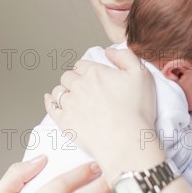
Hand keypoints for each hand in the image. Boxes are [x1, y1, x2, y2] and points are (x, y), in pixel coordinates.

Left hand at [45, 47, 156, 165]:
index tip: (92, 77)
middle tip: (84, 89)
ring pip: (58, 91)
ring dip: (64, 91)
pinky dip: (50, 102)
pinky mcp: (64, 121)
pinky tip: (50, 100)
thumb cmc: (136, 110)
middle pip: (68, 76)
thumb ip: (125, 56)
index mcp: (95, 73)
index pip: (82, 65)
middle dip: (74, 80)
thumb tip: (109, 51)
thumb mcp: (141, 75)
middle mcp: (79, 85)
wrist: (126, 141)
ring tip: (72, 96)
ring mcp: (70, 104)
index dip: (87, 70)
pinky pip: (51, 107)